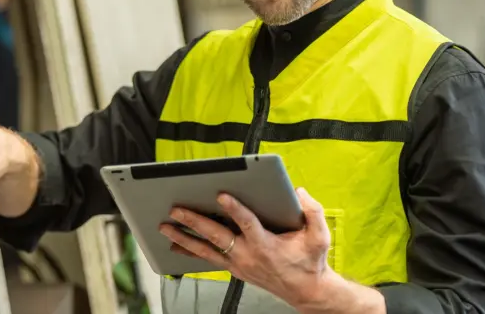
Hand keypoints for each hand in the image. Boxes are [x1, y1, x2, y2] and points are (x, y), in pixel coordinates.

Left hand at [159, 187, 334, 308]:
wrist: (306, 291)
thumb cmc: (310, 261)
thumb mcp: (320, 237)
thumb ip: (313, 212)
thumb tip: (299, 192)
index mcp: (266, 244)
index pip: (246, 223)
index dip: (234, 209)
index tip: (220, 195)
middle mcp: (247, 254)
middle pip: (216, 235)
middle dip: (194, 221)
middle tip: (176, 209)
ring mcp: (238, 263)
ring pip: (205, 249)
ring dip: (184, 237)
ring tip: (164, 226)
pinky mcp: (234, 268)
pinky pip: (208, 259)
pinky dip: (190, 252)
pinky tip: (175, 245)